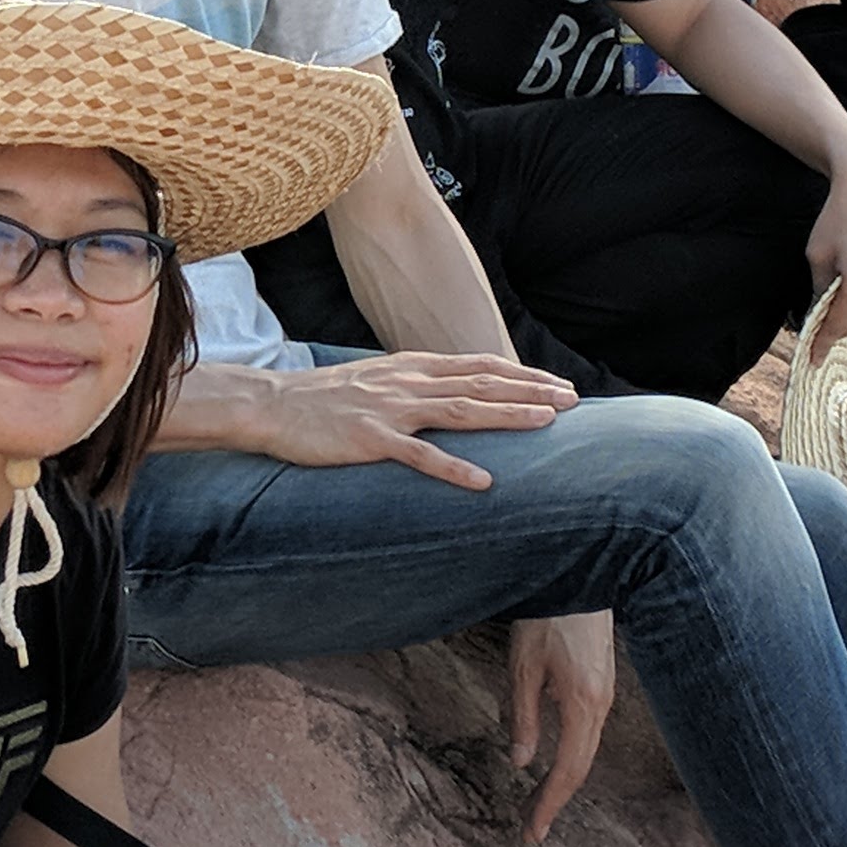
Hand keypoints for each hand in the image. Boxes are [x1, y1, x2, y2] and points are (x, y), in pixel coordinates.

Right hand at [249, 353, 571, 488]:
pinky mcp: (370, 438)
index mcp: (412, 368)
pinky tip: (483, 480)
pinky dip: (453, 467)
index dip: (523, 375)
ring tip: (545, 423)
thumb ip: (417, 387)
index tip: (559, 385)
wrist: (273, 404)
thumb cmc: (326, 400)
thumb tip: (455, 396)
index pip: (480, 367)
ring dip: (506, 415)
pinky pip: (418, 455)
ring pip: (461, 410)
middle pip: (481, 383)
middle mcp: (408, 382)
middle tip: (573, 402)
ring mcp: (390, 409)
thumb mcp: (379, 382)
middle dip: (530, 390)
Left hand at [507, 613, 619, 840]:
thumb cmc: (549, 617)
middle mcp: (601, 705)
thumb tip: (522, 763)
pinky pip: (588, 733)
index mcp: (583, 705)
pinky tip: (553, 765)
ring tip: (537, 804)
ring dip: (562, 781)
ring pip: (586, 752)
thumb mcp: (524, 666)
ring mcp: (606, 695)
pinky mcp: (603, 684)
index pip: (567, 771)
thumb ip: (524, 716)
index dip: (549, 804)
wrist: (585, 574)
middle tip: (530, 828)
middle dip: (554, 801)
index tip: (531, 831)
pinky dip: (571, 757)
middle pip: (580, 768)